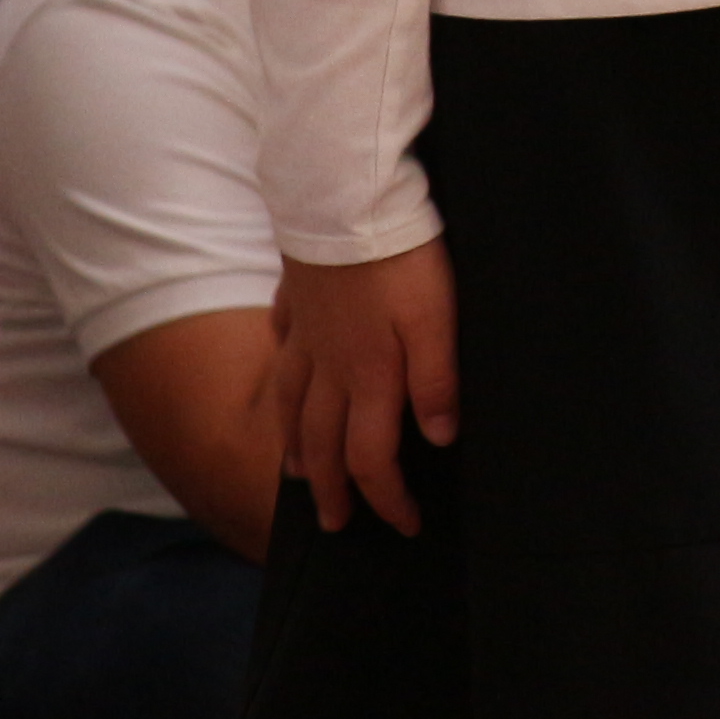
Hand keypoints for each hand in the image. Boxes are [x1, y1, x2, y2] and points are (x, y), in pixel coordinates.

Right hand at [271, 244, 456, 537]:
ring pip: (293, 404)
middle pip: (323, 444)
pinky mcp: (298, 296)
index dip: (387, 499)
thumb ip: (436, 380)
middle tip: (335, 523)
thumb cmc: (402, 256)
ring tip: (298, 473)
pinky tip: (285, 374)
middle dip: (331, 491)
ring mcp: (306, 331)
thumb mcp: (437, 319)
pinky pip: (283, 345)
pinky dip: (282, 373)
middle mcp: (328, 365)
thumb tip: (437, 438)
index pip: (372, 459)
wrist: (346, 193)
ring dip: (297, 446)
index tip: (404, 525)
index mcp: (368, 377)